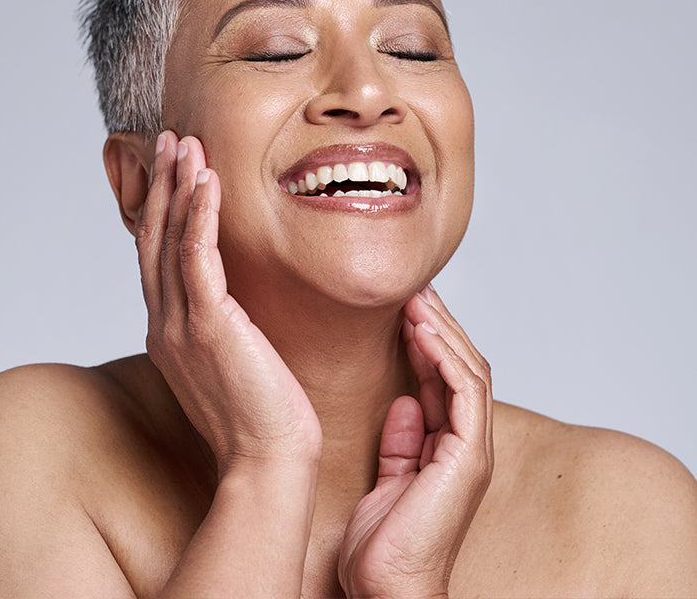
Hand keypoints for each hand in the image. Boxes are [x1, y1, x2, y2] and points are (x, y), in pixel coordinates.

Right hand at [138, 131, 322, 466]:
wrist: (268, 463)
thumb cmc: (263, 423)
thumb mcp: (235, 365)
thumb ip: (225, 330)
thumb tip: (237, 309)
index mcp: (168, 334)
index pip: (158, 258)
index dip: (162, 209)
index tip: (174, 170)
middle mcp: (164, 325)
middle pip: (153, 239)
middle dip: (161, 185)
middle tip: (169, 140)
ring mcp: (181, 325)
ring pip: (169, 240)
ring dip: (176, 186)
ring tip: (185, 145)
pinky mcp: (208, 326)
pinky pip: (197, 256)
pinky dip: (198, 214)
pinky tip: (207, 180)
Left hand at [337, 285, 493, 597]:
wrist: (390, 587)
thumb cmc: (383, 547)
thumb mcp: (386, 480)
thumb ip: (399, 442)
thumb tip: (403, 402)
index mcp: (446, 447)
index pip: (443, 378)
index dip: (425, 339)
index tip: (401, 305)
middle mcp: (466, 444)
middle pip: (461, 367)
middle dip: (438, 324)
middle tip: (413, 286)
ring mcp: (471, 451)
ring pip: (468, 372)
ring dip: (443, 330)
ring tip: (417, 296)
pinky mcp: (467, 458)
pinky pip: (465, 394)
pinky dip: (445, 358)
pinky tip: (423, 331)